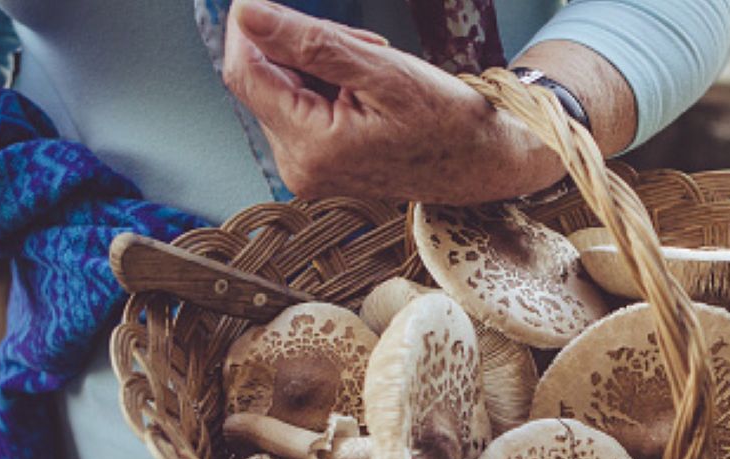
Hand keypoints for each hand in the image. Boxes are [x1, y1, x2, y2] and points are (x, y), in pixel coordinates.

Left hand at [221, 0, 564, 203]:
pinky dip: (326, 86)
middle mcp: (300, 168)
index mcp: (312, 148)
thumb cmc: (447, 121)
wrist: (484, 163)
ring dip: (316, 65)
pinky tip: (365, 89)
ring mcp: (309, 172)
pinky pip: (302, 110)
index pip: (246, 74)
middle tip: (362, 42)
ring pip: (284, 92)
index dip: (250, 28)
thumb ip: (310, 42)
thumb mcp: (382, 70)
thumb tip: (246, 14)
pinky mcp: (319, 168)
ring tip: (373, 68)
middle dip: (300, 47)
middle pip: (265, 82)